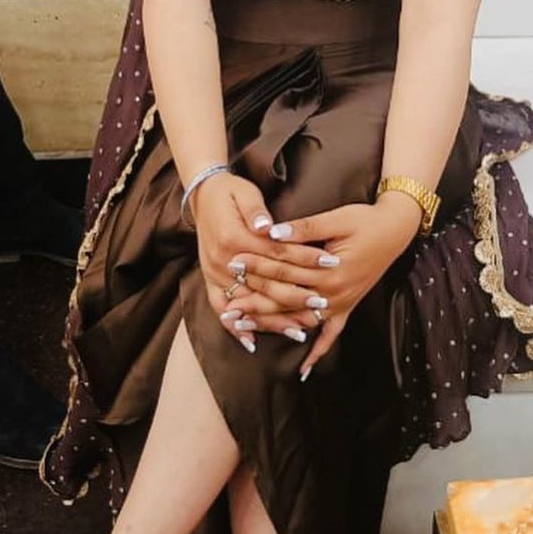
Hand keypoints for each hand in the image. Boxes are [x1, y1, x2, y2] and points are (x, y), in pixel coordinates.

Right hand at [190, 172, 320, 352]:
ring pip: (247, 303)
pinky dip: (236, 327)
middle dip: (296, 296)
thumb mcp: (245, 193)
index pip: (277, 254)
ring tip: (299, 332)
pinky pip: (221, 308)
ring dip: (272, 319)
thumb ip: (255, 210)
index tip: (331, 264)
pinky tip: (253, 341)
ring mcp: (214, 273)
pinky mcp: (210, 279)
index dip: (305, 259)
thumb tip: (267, 226)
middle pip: (265, 285)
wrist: (201, 194)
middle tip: (323, 303)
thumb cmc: (229, 192)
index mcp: (234, 238)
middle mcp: (223, 261)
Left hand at [224, 191, 421, 378]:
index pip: (283, 269)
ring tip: (243, 328)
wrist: (396, 230)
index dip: (256, 266)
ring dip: (272, 325)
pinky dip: (318, 352)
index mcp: (327, 270)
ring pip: (300, 319)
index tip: (232, 264)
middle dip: (254, 300)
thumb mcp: (336, 218)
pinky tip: (303, 371)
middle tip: (227, 306)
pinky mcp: (348, 307)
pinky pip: (331, 335)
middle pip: (286, 298)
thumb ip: (304, 228)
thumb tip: (271, 232)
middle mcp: (333, 292)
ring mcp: (341, 303)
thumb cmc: (365, 220)